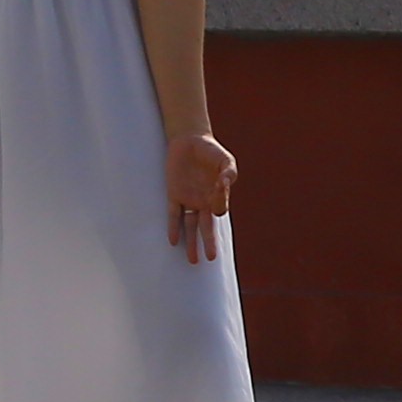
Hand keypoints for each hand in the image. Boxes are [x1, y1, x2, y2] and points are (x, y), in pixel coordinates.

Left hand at [165, 127, 234, 262]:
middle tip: (210, 260)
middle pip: (206, 227)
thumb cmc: (211, 152)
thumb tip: (225, 182)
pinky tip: (173, 241)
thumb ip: (228, 172)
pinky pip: (173, 214)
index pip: (219, 210)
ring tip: (193, 261)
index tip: (221, 184)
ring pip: (190, 226)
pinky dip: (173, 227)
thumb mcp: (225, 161)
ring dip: (191, 242)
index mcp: (218, 196)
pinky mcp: (174, 193)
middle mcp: (203, 202)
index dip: (220, 203)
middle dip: (208, 244)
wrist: (190, 141)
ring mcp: (188, 199)